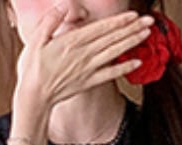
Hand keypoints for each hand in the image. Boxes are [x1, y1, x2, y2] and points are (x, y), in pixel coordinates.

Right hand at [14, 6, 153, 110]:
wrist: (34, 98)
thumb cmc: (32, 69)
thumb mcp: (36, 39)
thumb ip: (51, 21)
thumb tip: (64, 6)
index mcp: (71, 42)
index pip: (101, 28)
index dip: (119, 21)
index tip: (133, 15)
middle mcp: (83, 55)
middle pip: (112, 38)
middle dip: (132, 29)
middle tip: (148, 21)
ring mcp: (88, 70)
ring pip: (114, 53)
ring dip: (131, 43)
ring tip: (146, 34)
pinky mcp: (88, 82)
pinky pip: (110, 74)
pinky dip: (124, 68)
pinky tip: (137, 62)